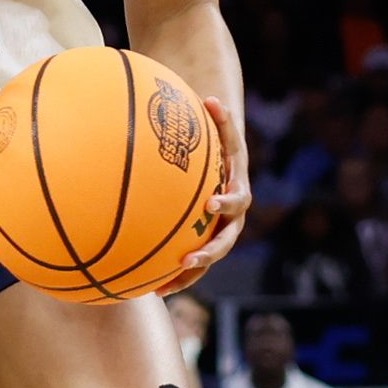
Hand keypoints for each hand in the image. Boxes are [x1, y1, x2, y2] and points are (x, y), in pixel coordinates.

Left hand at [158, 95, 249, 296]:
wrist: (225, 163)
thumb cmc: (218, 141)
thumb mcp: (220, 130)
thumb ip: (220, 119)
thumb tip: (211, 98)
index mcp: (237, 190)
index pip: (237, 198)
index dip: (227, 202)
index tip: (212, 204)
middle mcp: (233, 217)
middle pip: (226, 240)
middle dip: (209, 252)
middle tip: (189, 259)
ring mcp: (220, 232)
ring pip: (209, 259)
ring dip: (190, 274)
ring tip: (164, 288)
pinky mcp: (206, 242)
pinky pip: (193, 264)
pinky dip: (175, 276)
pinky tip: (150, 290)